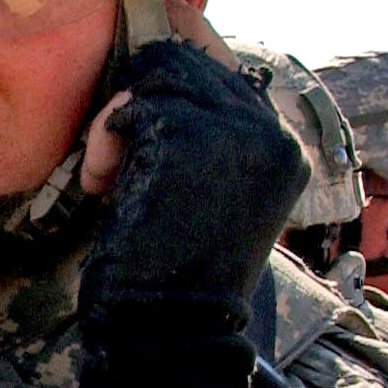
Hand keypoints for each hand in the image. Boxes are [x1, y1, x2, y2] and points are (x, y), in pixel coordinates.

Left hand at [76, 22, 308, 387]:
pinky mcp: (191, 135)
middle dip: (139, 105)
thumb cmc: (173, 271)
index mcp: (283, 148)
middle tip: (113, 162)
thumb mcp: (205, 195)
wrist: (169, 322)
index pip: (224, 72)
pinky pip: (129, 107)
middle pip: (189, 65)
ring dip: (117, 123)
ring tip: (109, 176)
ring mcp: (237, 130)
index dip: (171, 69)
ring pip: (157, 78)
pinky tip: (103, 184)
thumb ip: (205, 141)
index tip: (137, 88)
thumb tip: (157, 79)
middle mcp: (271, 133)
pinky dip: (103, 142)